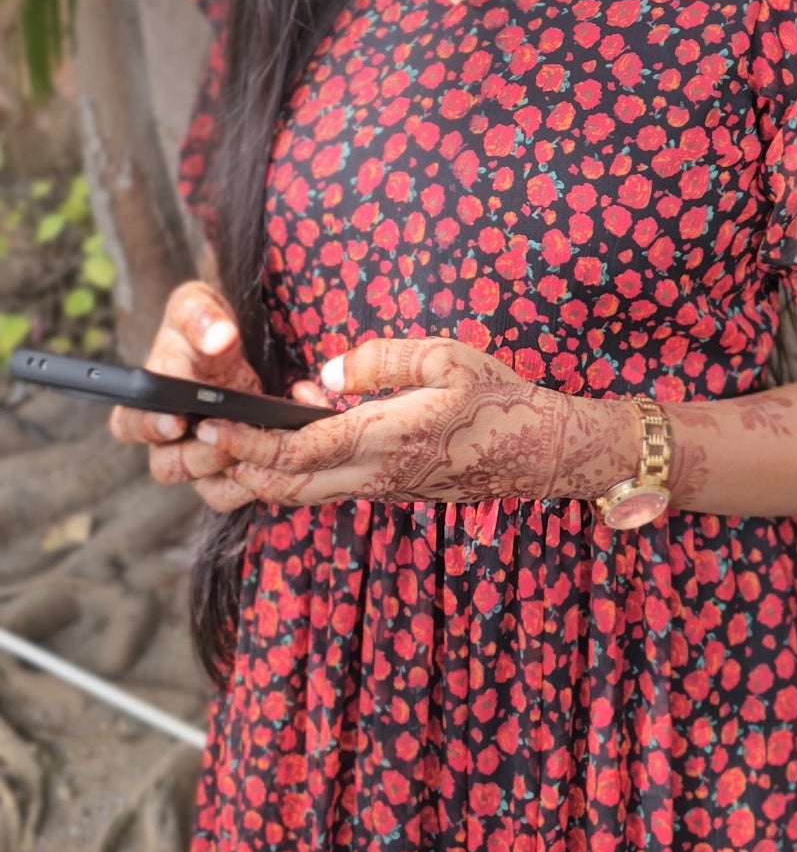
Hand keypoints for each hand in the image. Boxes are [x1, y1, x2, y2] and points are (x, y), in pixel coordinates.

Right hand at [108, 279, 262, 513]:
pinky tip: (270, 459)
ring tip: (253, 443)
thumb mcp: (197, 304)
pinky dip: (249, 483)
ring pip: (203, 485)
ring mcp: (199, 454)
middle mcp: (168, 435)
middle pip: (167, 466)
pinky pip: (231, 493)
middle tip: (225, 433)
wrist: (231, 340)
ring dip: (228, 469)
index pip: (129, 425)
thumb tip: (218, 338)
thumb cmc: (203, 322)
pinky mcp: (228, 465)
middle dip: (197, 455)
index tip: (175, 419)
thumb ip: (200, 316)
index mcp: (147, 399)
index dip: (148, 427)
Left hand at [190, 335, 640, 511]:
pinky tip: (293, 428)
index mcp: (388, 439)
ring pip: (301, 494)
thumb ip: (380, 359)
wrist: (538, 451)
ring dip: (261, 470)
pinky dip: (293, 468)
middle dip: (238, 466)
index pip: (299, 452)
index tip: (213, 425)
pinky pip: (324, 488)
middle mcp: (377, 475)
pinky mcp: (386, 489)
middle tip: (202, 438)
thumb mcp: (446, 356)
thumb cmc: (497, 397)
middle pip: (286, 487)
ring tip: (233, 435)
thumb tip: (324, 375)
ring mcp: (380, 488)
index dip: (249, 443)